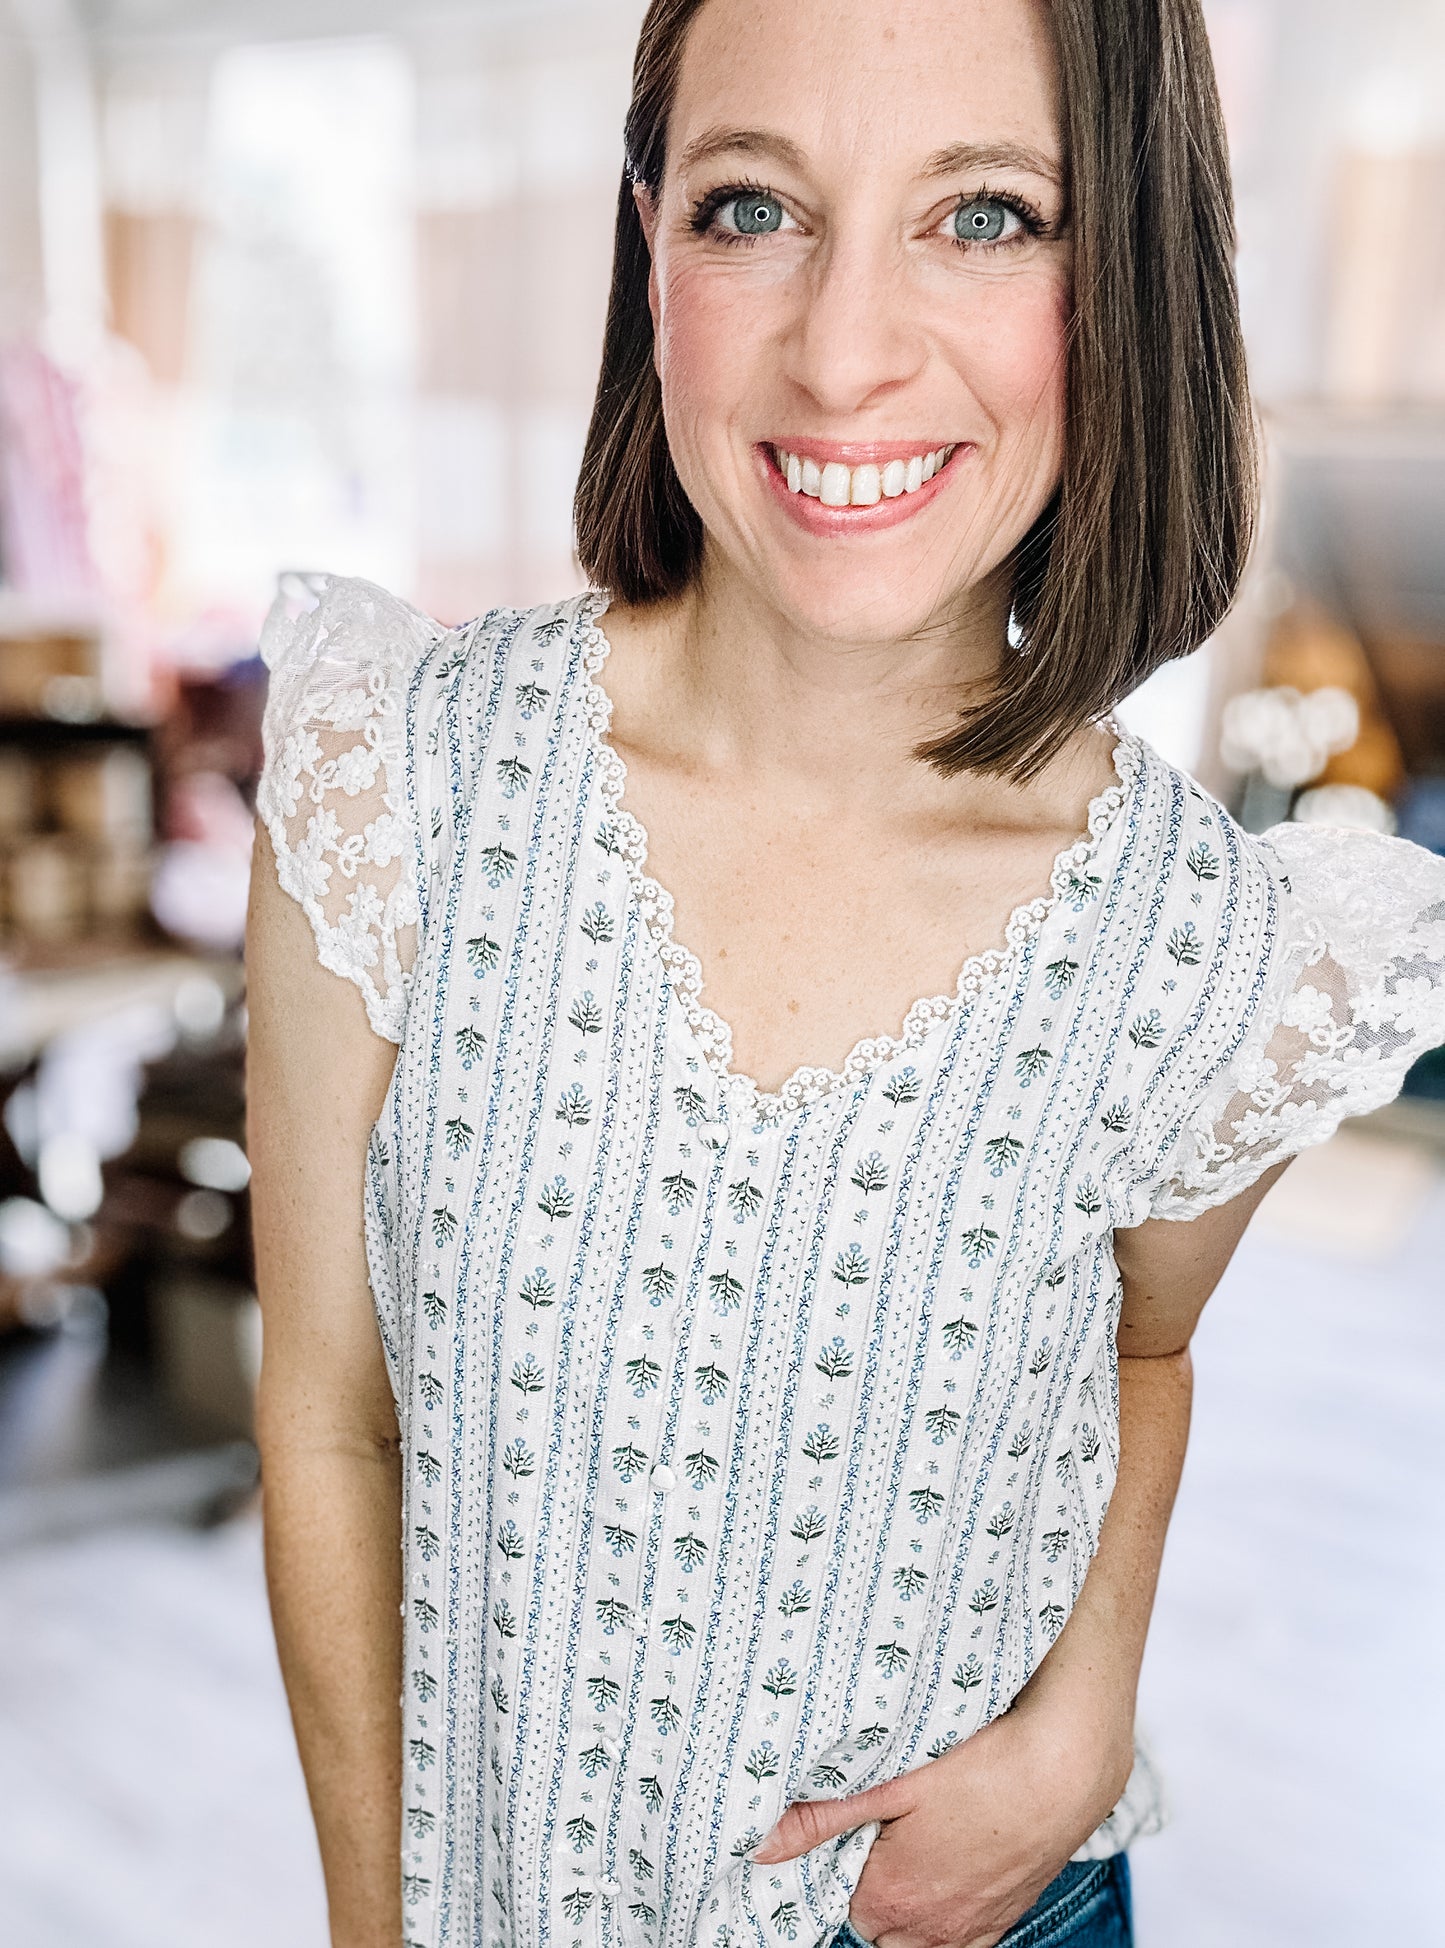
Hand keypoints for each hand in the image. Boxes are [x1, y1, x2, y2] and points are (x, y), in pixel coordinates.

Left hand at [750, 1691, 1131, 1947]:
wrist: (1065, 1768)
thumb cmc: (982, 1768)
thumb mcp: (890, 1781)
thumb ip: (821, 1817)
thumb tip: (759, 1844)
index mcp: (889, 1900)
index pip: (835, 1898)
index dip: (840, 1855)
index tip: (852, 1820)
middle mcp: (929, 1932)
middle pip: (873, 1923)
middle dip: (871, 1881)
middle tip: (886, 1824)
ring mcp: (969, 1933)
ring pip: (915, 1936)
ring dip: (909, 1899)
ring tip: (920, 1838)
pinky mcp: (1001, 1922)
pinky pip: (958, 1937)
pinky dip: (945, 1908)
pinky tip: (953, 1858)